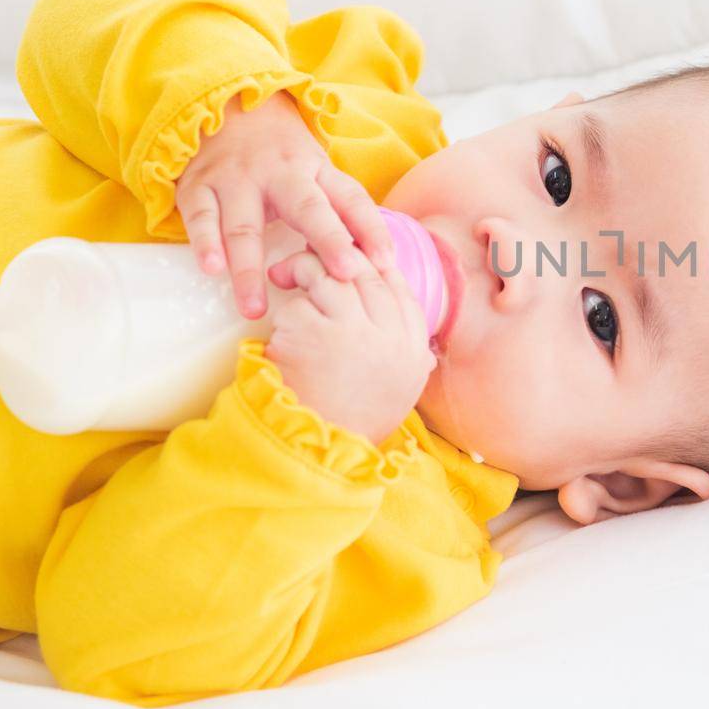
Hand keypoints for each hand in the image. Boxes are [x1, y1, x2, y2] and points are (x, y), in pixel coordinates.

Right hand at [176, 89, 394, 319]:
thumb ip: (341, 212)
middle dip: (328, 240)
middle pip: (307, 208)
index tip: (386, 262)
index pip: (351, 199)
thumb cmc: (282, 157)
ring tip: (255, 307)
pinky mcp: (198, 186)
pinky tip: (212, 268)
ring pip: (244, 226)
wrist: (228, 106)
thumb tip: (377, 263)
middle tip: (343, 275)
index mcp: (316, 171)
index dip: (371, 229)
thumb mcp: (317, 173)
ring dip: (248, 269)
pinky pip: (201, 217)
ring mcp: (236, 179)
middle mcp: (279, 173)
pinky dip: (205, 243)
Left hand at [263, 249, 434, 445]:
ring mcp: (350, 330)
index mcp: (411, 345)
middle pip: (363, 270)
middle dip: (335, 255)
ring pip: (327, 276)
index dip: (375, 262)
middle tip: (312, 253)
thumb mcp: (401, 391)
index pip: (398, 285)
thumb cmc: (357, 422)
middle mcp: (387, 334)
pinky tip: (282, 332)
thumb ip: (412, 361)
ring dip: (302, 270)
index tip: (355, 255)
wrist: (321, 455)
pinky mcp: (311, 334)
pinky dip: (284, 312)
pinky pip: (296, 304)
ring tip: (285, 278)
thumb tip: (426, 349)